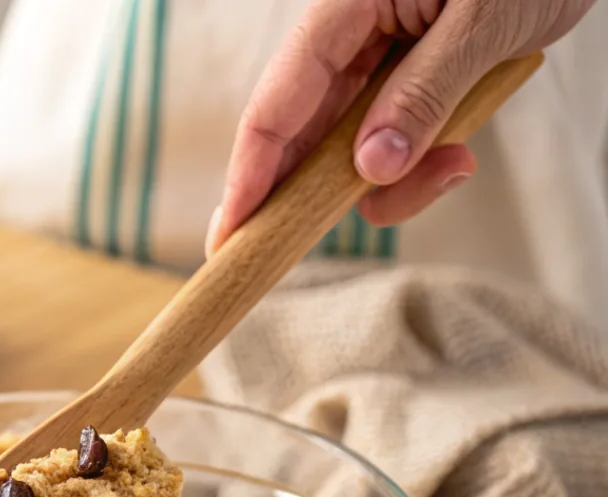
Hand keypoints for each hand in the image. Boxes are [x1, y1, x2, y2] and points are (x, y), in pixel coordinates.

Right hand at [207, 0, 597, 253]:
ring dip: (395, 182)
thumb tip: (369, 169)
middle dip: (311, 191)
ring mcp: (379, 63)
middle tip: (278, 250)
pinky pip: (393, 145)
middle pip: (300, 134)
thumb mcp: (485, 23)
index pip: (277, 101)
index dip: (249, 171)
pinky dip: (421, 167)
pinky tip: (461, 156)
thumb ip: (423, 96)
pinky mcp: (408, 84)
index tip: (232, 229)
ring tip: (457, 166)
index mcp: (348, 5)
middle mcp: (352, 36)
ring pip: (350, 151)